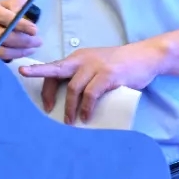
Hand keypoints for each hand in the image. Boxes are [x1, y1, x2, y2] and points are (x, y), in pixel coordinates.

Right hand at [0, 0, 40, 58]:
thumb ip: (11, 4)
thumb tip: (26, 5)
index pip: (8, 19)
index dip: (23, 25)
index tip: (35, 30)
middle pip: (8, 36)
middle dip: (26, 40)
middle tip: (38, 41)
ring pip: (4, 49)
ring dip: (21, 50)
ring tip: (33, 48)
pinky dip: (13, 56)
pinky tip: (22, 53)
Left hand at [18, 44, 159, 123]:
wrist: (144, 56)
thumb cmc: (119, 64)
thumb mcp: (96, 65)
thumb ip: (84, 75)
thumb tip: (70, 99)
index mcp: (78, 57)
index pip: (55, 67)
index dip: (45, 83)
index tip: (43, 101)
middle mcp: (83, 59)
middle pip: (56, 70)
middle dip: (40, 75)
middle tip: (35, 94)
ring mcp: (95, 67)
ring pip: (73, 88)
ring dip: (69, 107)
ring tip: (69, 121)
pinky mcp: (107, 75)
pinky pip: (91, 94)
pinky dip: (86, 107)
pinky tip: (86, 117)